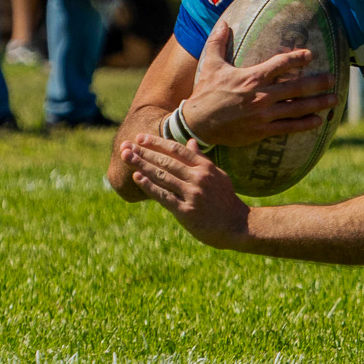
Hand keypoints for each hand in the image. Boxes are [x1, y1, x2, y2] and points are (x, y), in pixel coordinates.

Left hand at [120, 134, 250, 248]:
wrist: (238, 225)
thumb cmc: (225, 200)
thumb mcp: (217, 175)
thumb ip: (202, 159)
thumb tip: (191, 142)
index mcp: (206, 167)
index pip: (177, 150)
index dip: (157, 143)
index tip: (140, 138)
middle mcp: (199, 178)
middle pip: (166, 161)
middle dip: (144, 152)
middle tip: (126, 146)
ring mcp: (193, 194)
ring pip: (162, 176)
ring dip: (142, 165)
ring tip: (127, 157)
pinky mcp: (187, 211)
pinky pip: (164, 196)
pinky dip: (149, 186)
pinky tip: (137, 177)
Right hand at [181, 22, 338, 146]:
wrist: (197, 124)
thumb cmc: (205, 92)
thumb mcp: (210, 64)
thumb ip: (218, 42)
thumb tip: (223, 21)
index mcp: (251, 78)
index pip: (280, 64)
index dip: (297, 58)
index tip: (310, 55)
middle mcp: (261, 96)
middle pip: (296, 87)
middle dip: (317, 82)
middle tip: (333, 78)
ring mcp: (263, 115)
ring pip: (297, 108)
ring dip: (317, 103)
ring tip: (334, 99)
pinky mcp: (262, 131)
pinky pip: (288, 127)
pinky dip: (305, 125)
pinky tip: (318, 121)